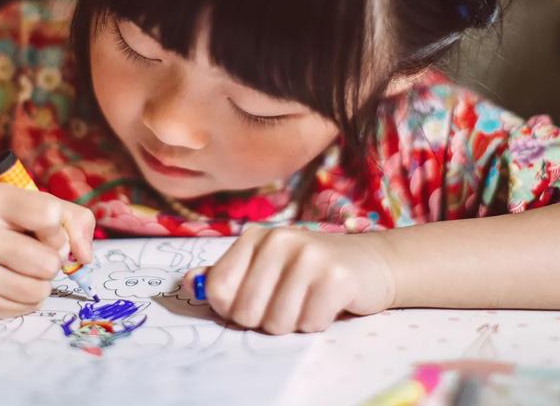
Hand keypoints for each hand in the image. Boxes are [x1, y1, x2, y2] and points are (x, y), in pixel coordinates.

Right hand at [0, 182, 94, 318]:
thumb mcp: (30, 203)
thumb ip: (72, 218)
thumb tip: (85, 256)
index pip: (50, 215)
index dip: (57, 227)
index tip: (44, 229)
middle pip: (49, 261)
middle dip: (52, 259)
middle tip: (33, 252)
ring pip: (41, 289)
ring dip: (41, 281)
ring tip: (22, 268)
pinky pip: (27, 307)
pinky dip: (27, 297)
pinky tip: (8, 281)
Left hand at [186, 227, 395, 333]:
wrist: (371, 265)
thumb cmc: (310, 271)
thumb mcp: (266, 266)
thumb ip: (226, 275)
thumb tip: (188, 283)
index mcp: (254, 236)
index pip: (218, 291)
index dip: (233, 310)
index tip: (256, 302)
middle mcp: (278, 239)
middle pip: (246, 312)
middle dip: (265, 321)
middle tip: (288, 304)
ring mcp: (309, 255)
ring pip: (276, 323)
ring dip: (293, 324)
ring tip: (308, 302)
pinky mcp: (336, 276)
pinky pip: (308, 324)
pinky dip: (317, 323)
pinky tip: (328, 303)